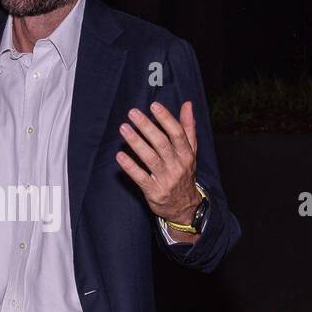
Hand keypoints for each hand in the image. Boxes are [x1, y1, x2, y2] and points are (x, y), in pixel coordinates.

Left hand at [115, 101, 200, 225]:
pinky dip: (130, 167)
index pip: (177, 133)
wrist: (184, 206)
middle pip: (161, 143)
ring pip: (150, 158)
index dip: (166, 118)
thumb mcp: (190, 151)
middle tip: (132, 113)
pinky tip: (120, 156)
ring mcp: (165, 179)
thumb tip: (188, 104)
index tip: (154, 105)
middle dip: (147, 127)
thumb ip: (188, 128)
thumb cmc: (184, 173)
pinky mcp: (154, 191)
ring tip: (124, 128)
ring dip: (136, 142)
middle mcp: (177, 165)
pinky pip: (140, 177)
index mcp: (186, 154)